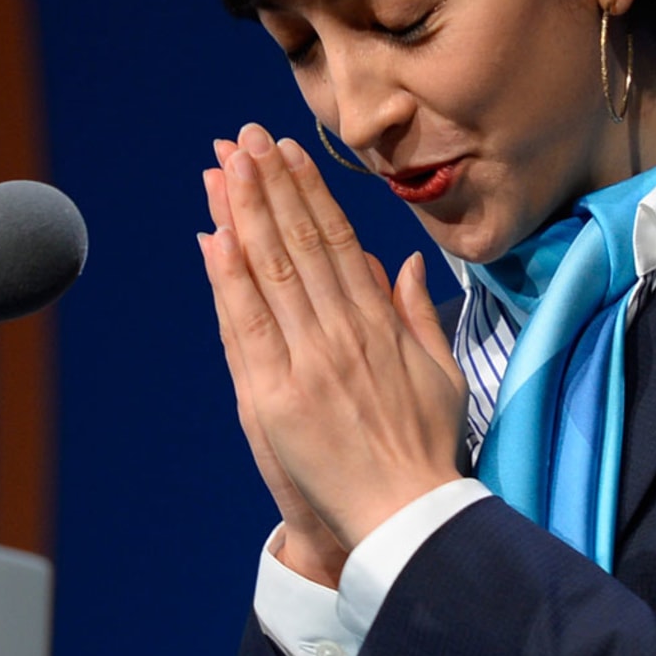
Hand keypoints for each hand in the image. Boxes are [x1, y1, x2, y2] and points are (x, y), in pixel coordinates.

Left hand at [198, 124, 468, 555]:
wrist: (407, 518)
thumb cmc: (425, 451)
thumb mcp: (440, 372)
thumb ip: (419, 313)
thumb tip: (407, 263)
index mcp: (381, 324)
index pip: (339, 241)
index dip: (309, 193)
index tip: (287, 153)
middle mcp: (343, 333)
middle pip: (300, 243)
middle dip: (269, 185)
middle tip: (243, 137)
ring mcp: (308, 362)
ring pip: (271, 271)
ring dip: (245, 214)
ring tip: (223, 165)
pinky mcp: (277, 396)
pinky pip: (248, 325)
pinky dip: (230, 278)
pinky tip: (216, 236)